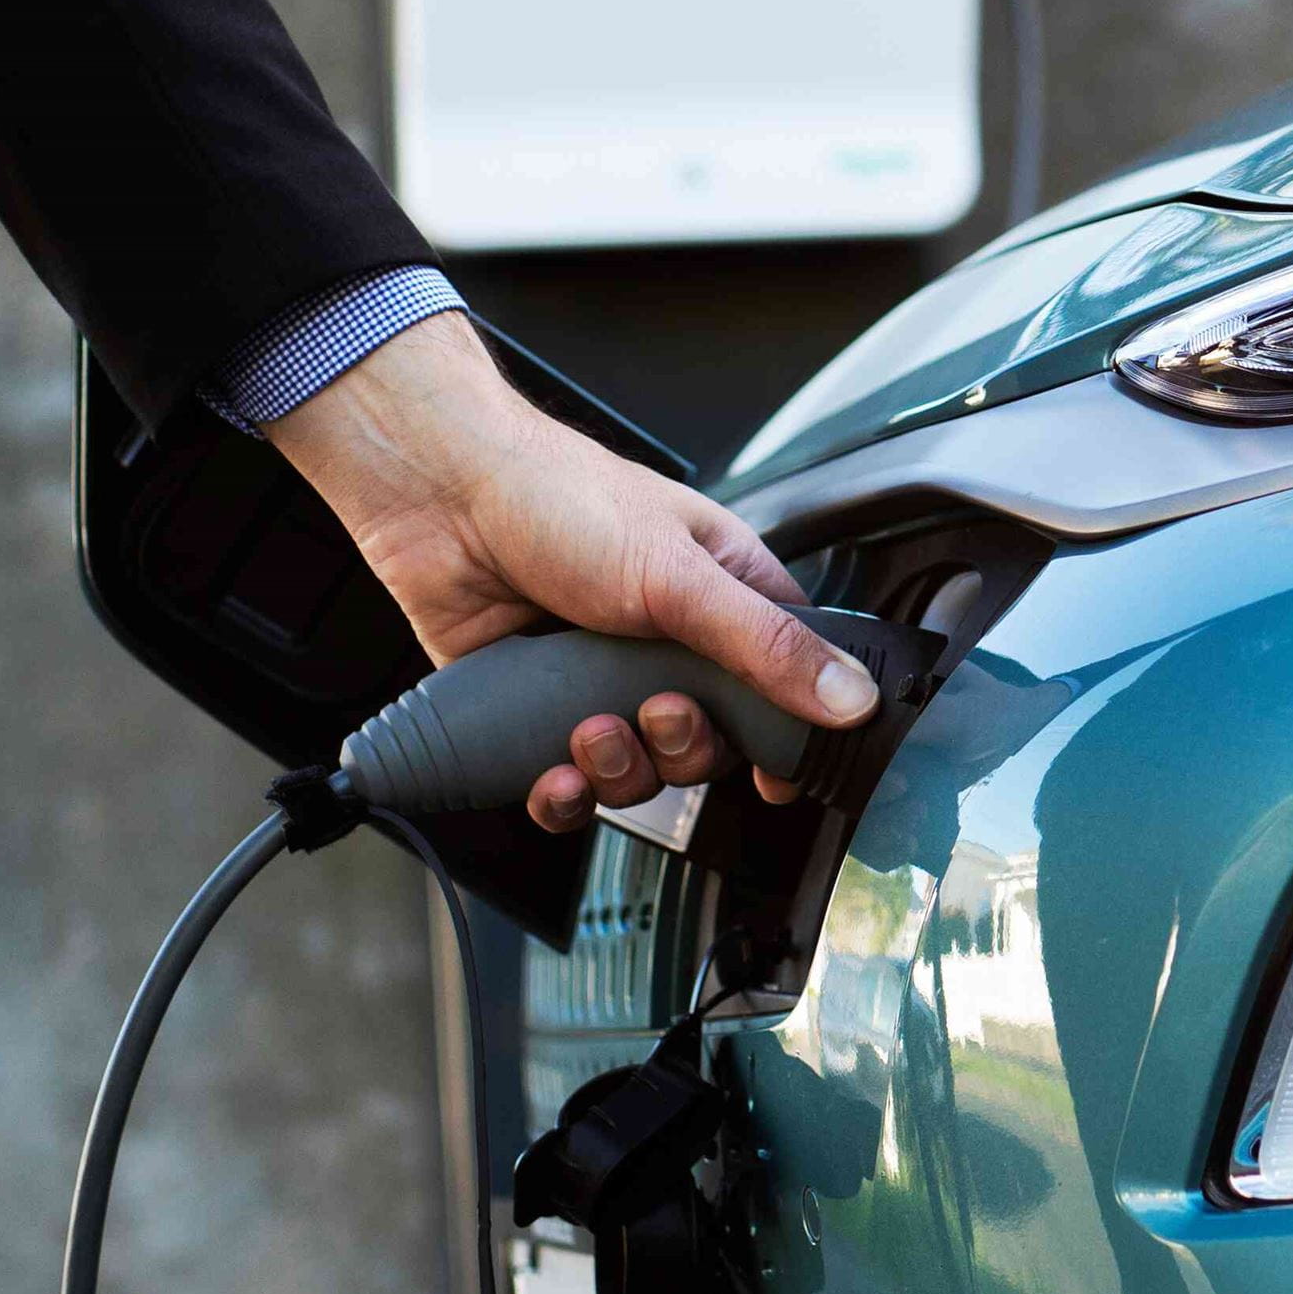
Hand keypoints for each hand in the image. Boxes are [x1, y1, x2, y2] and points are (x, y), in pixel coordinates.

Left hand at [266, 312, 876, 830]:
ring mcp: (603, 682)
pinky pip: (570, 788)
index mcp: (723, 598)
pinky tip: (553, 775)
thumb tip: (851, 696)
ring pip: (641, 774)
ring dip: (619, 769)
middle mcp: (668, 646)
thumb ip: (766, 646)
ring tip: (587, 728)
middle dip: (684, 748)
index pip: (784, 687)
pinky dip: (565, 796)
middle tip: (655, 711)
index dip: (787, 740)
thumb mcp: (678, 574)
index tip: (779, 776)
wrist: (441, 498)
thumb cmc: (558, 497)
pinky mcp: (541, 713)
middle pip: (712, 746)